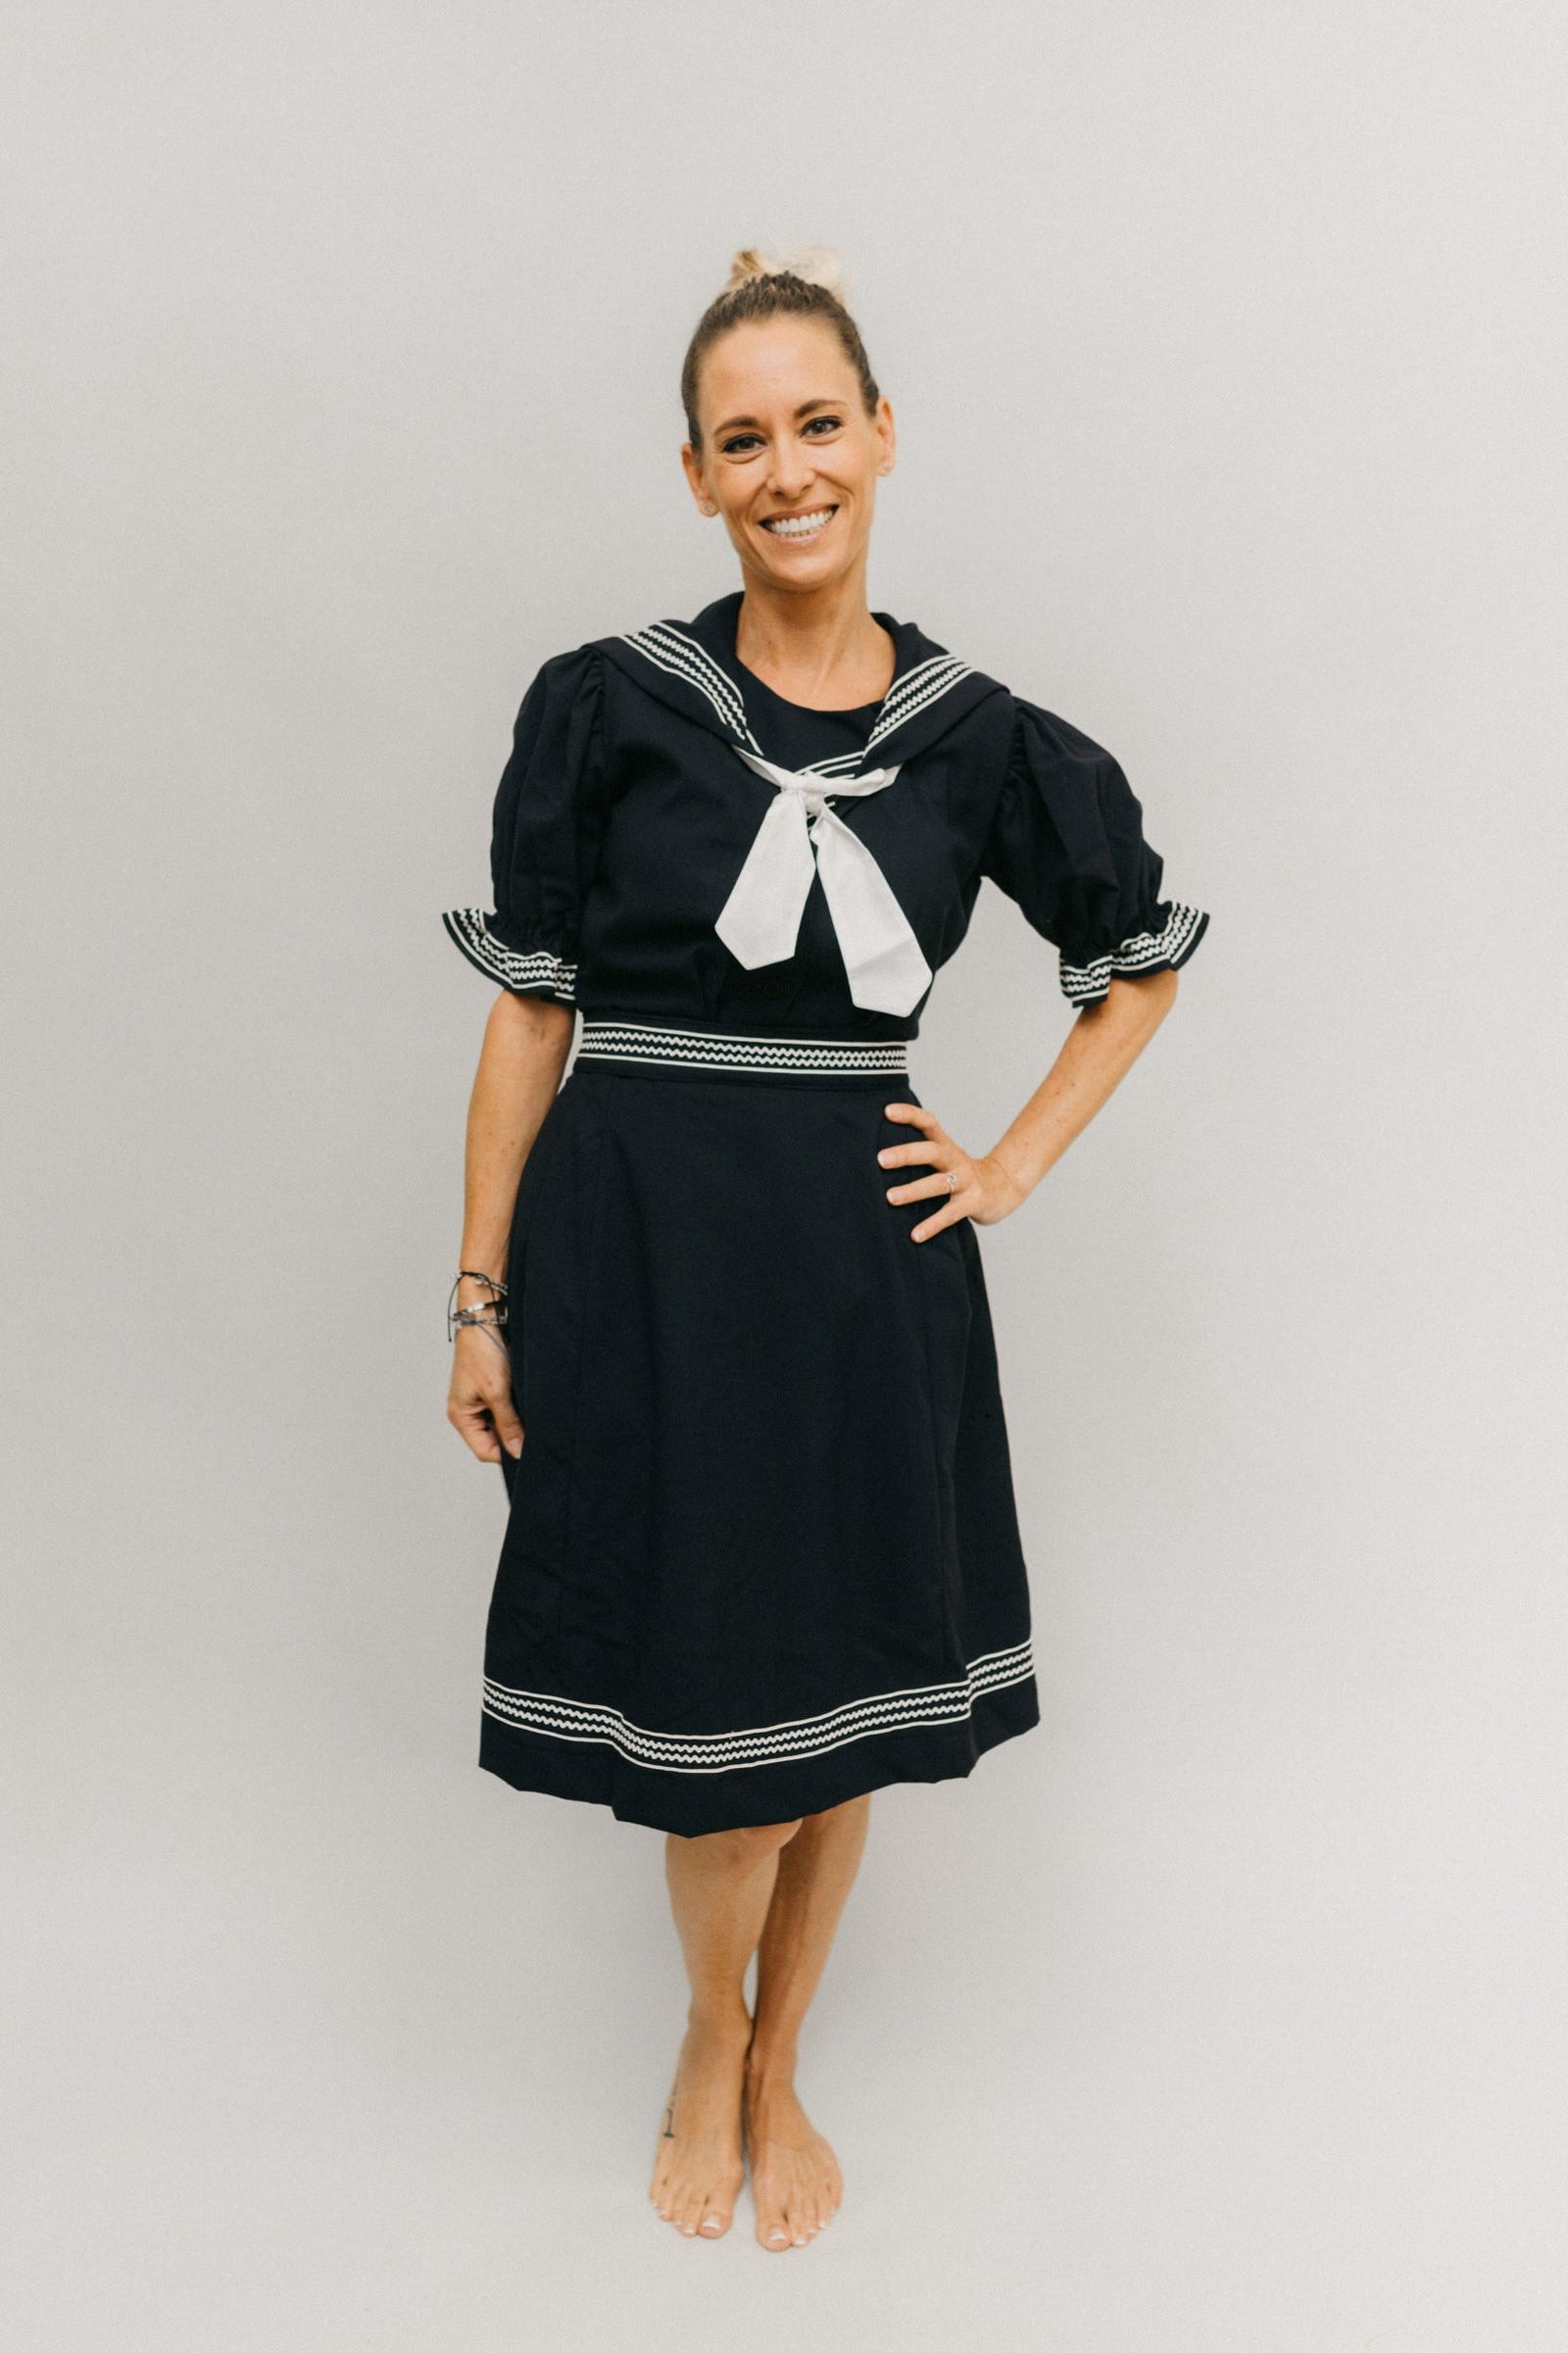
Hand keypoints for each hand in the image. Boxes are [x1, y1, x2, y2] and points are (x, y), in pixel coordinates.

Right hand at [447, 1323, 523, 1462]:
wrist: (484, 1319)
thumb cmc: (482, 1352)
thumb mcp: (497, 1392)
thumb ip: (508, 1424)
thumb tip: (517, 1451)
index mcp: (461, 1416)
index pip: (485, 1451)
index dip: (507, 1454)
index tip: (530, 1451)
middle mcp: (467, 1412)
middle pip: (493, 1440)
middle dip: (512, 1438)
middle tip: (533, 1433)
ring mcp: (478, 1401)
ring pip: (500, 1425)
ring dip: (515, 1423)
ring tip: (530, 1415)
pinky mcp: (489, 1390)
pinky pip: (503, 1410)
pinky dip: (515, 1410)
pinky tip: (526, 1403)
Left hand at [878, 1101, 1027, 1239]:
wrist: (1002, 1188)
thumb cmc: (961, 1173)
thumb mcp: (944, 1156)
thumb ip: (919, 1152)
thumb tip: (878, 1153)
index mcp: (945, 1146)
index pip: (928, 1122)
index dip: (909, 1114)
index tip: (887, 1111)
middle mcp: (955, 1159)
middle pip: (931, 1151)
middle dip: (906, 1154)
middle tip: (880, 1159)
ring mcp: (965, 1181)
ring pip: (938, 1184)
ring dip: (913, 1191)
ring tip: (890, 1197)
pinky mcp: (972, 1203)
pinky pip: (950, 1215)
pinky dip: (932, 1225)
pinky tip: (915, 1235)